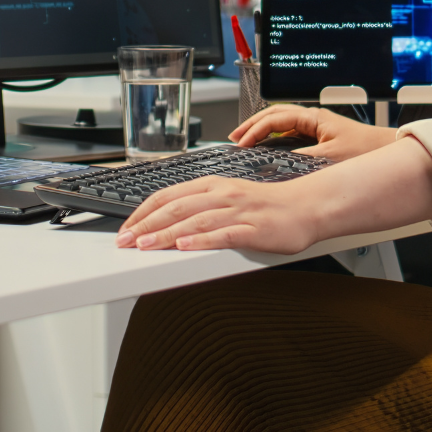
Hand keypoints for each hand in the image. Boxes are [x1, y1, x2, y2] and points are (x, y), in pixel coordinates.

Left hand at [116, 174, 316, 252]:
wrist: (306, 206)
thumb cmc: (268, 205)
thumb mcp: (230, 198)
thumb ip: (202, 206)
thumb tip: (169, 220)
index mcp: (214, 185)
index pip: (170, 195)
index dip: (144, 211)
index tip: (126, 227)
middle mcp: (223, 194)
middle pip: (177, 207)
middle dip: (147, 224)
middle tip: (125, 240)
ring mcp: (238, 211)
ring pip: (196, 220)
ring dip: (167, 233)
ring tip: (145, 245)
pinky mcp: (254, 229)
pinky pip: (224, 234)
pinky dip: (203, 240)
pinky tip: (186, 246)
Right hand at [229, 104, 394, 159]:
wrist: (386, 150)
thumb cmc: (365, 150)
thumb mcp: (330, 157)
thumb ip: (303, 159)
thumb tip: (278, 163)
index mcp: (314, 117)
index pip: (276, 118)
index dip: (256, 130)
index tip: (242, 143)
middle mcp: (313, 119)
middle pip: (275, 115)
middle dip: (252, 125)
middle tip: (234, 137)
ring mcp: (315, 127)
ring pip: (281, 123)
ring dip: (261, 130)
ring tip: (245, 140)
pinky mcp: (318, 137)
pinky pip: (289, 133)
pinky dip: (273, 138)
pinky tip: (266, 148)